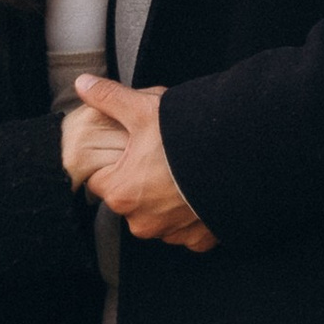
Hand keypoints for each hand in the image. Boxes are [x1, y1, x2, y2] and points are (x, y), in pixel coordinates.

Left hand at [70, 74, 215, 250]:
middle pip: (130, 200)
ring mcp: (172, 233)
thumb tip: (84, 84)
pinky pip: (187, 229)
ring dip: (165, 201)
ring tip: (181, 174)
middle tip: (159, 158)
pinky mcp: (198, 239)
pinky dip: (191, 215)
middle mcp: (143, 221)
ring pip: (158, 216)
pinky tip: (198, 193)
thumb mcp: (143, 110)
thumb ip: (109, 98)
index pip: (100, 180)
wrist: (239, 157)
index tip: (130, 151)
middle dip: (141, 181)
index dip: (115, 162)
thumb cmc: (187, 138)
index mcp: (122, 193)